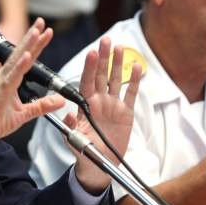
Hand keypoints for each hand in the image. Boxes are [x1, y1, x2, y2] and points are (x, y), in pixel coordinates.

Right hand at [0, 19, 65, 161]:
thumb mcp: (24, 113)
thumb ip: (42, 105)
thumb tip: (60, 100)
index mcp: (10, 79)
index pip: (27, 59)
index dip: (37, 45)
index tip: (46, 32)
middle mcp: (5, 76)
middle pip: (21, 53)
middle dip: (32, 37)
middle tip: (42, 22)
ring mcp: (1, 83)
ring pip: (16, 60)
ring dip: (27, 45)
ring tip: (36, 32)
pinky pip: (11, 77)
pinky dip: (19, 66)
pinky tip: (27, 56)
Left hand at [67, 37, 140, 194]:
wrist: (99, 163)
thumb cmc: (84, 150)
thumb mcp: (74, 140)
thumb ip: (71, 128)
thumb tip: (69, 115)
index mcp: (86, 104)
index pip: (87, 81)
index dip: (89, 67)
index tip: (92, 53)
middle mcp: (99, 100)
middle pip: (101, 74)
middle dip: (103, 57)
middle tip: (105, 40)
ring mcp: (113, 104)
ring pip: (116, 79)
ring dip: (118, 64)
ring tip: (119, 47)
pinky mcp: (126, 112)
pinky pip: (130, 93)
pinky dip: (134, 80)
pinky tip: (137, 66)